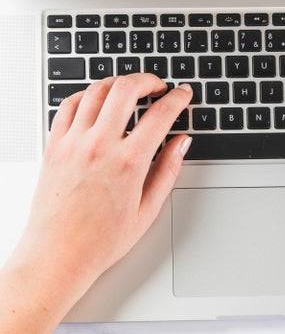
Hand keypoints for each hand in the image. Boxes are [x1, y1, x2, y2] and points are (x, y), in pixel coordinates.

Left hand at [14, 73, 191, 297]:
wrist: (60, 253)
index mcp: (129, 163)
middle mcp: (100, 145)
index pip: (160, 115)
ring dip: (117, 83)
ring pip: (96, 91)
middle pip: (125, 89)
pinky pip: (69, 105)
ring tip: (129, 89)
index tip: (182, 94)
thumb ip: (168, 171)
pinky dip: (87, 95)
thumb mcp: (148, 210)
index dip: (177, 99)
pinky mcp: (54, 145)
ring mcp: (73, 142)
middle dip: (147, 80)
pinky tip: (97, 100)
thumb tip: (181, 144)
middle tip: (157, 85)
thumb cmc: (101, 240)